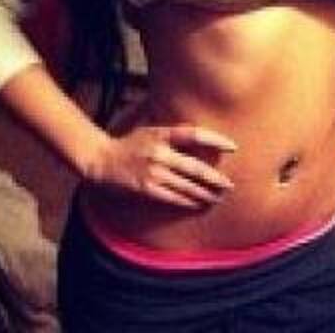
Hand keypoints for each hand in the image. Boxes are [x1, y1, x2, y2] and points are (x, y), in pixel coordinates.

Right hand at [85, 124, 236, 208]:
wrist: (102, 160)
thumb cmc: (130, 144)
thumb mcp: (150, 131)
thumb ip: (172, 134)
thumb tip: (201, 135)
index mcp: (161, 134)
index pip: (194, 134)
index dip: (215, 140)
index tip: (233, 147)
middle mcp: (159, 153)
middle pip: (196, 168)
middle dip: (216, 179)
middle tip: (229, 185)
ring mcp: (153, 172)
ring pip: (188, 187)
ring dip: (206, 194)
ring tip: (217, 198)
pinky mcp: (147, 189)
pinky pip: (175, 198)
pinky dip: (189, 202)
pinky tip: (198, 204)